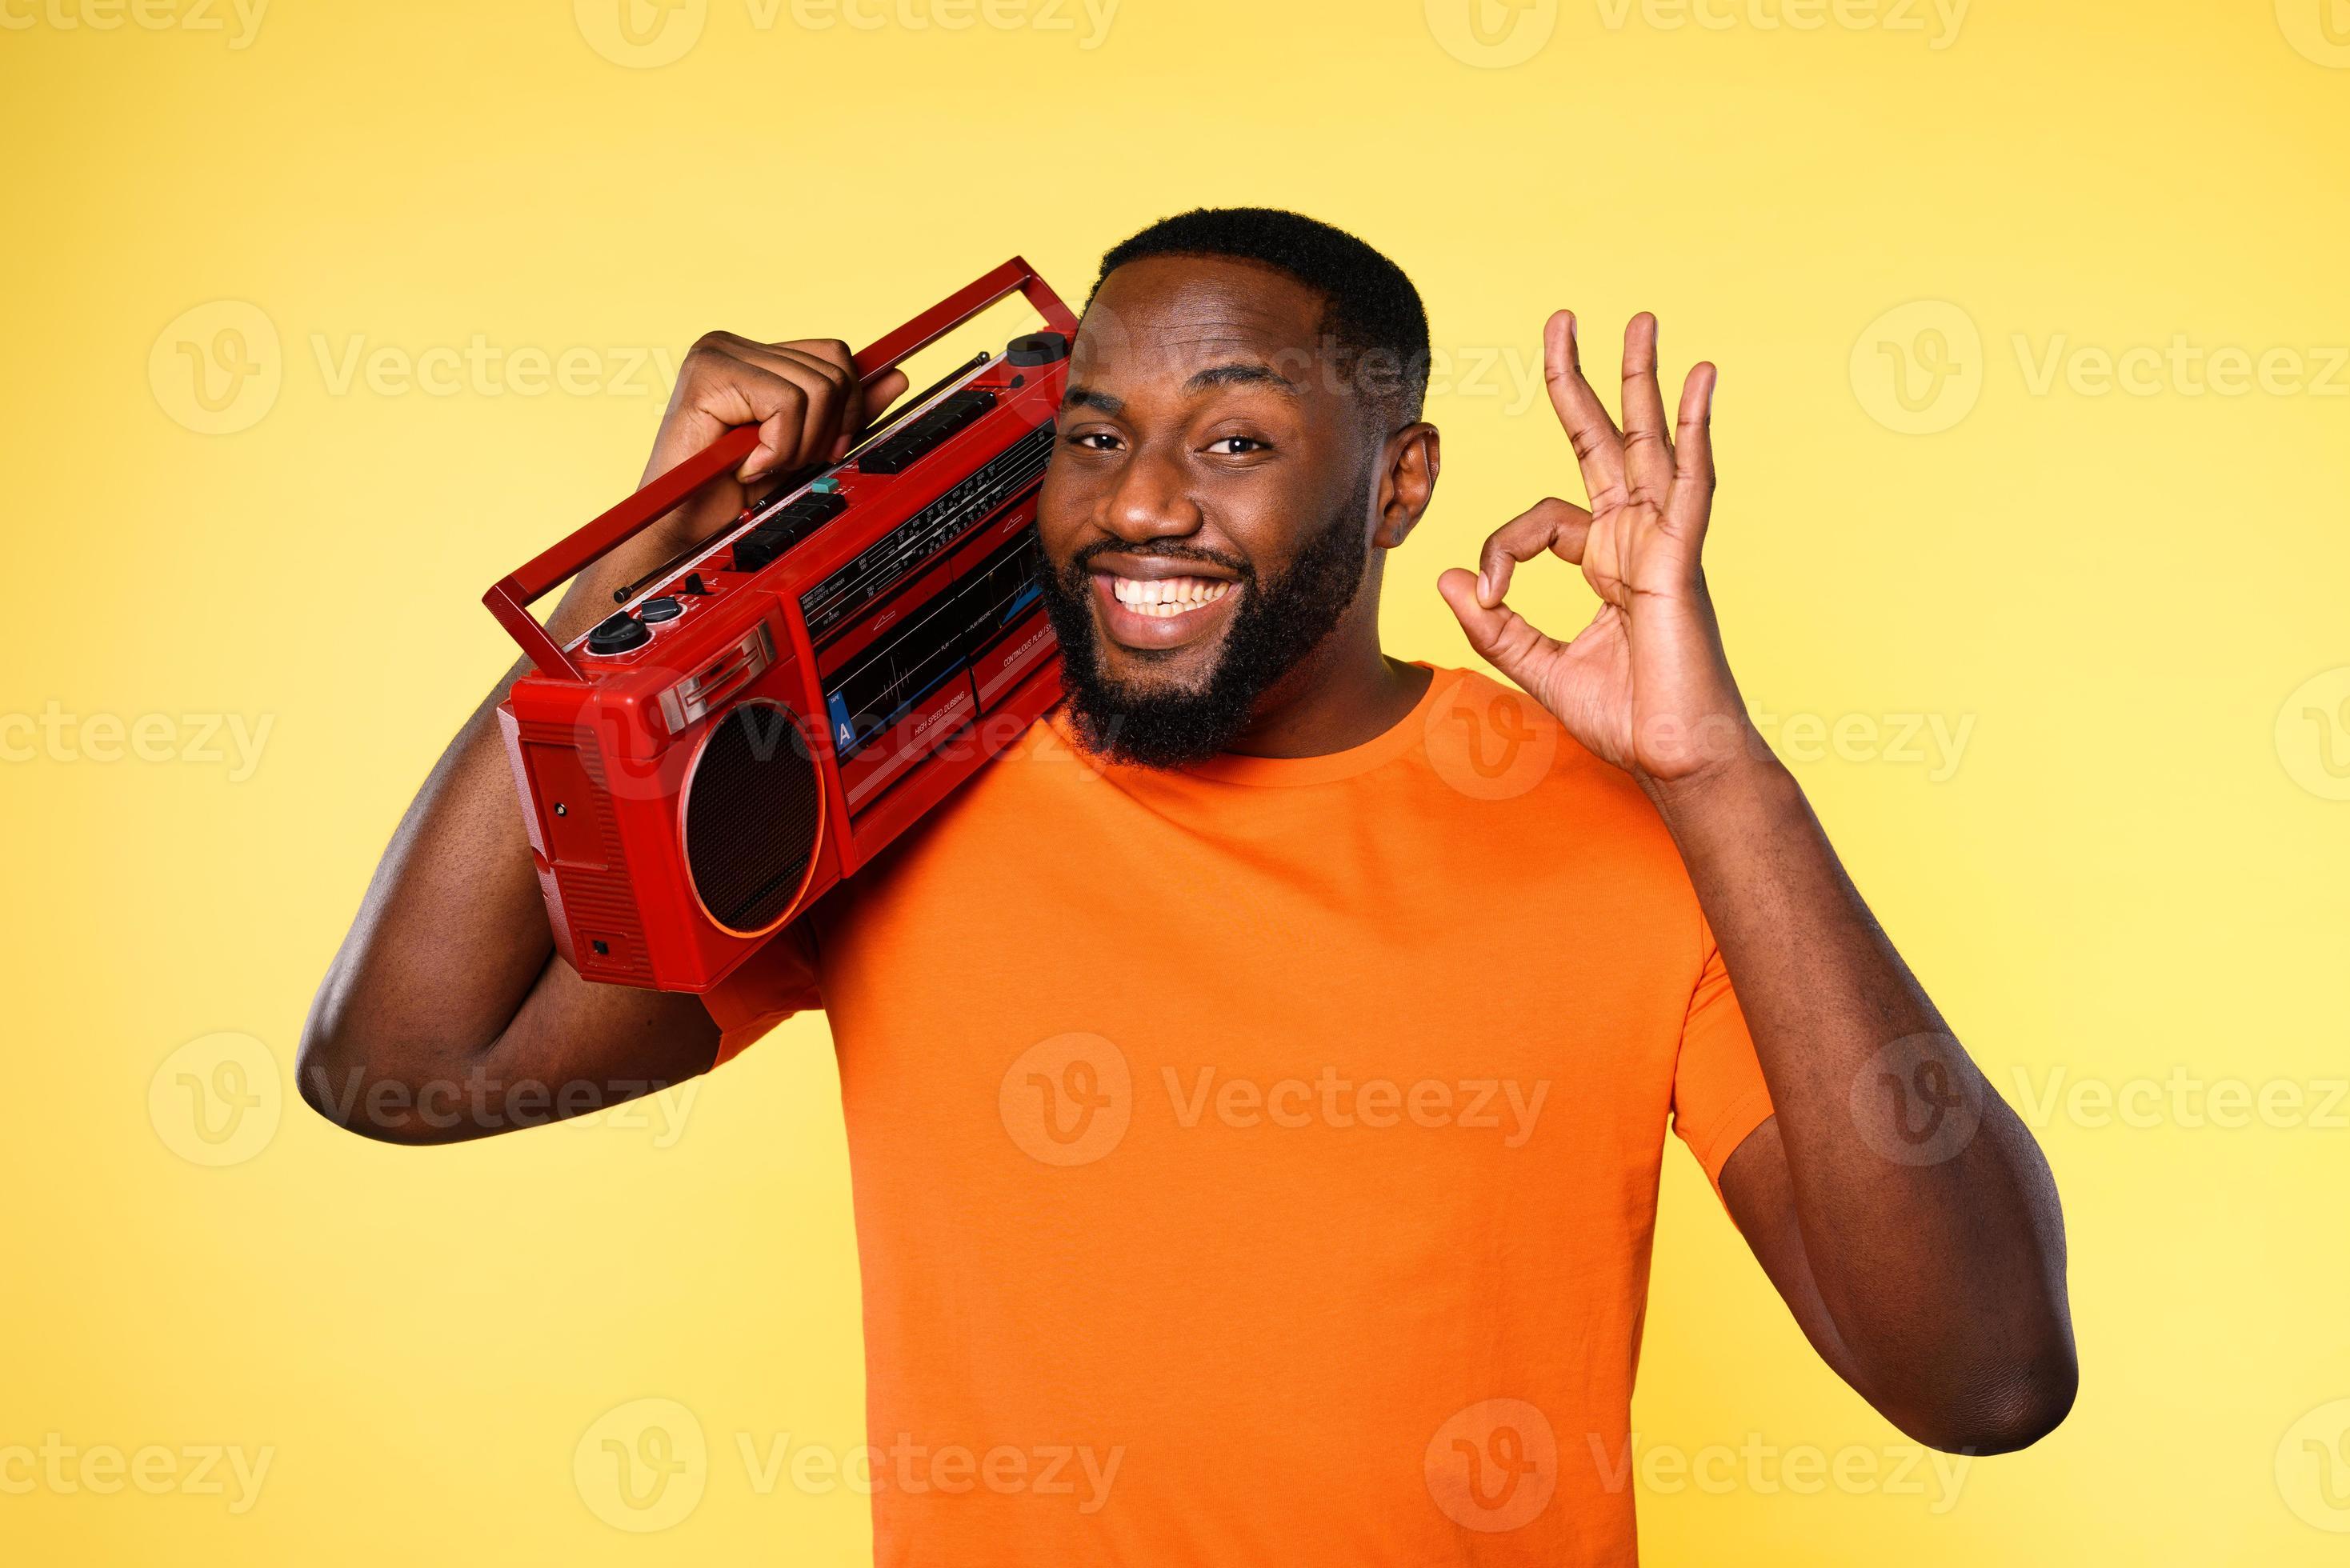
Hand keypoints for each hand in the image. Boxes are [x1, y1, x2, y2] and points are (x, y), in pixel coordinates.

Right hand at [641, 332, 908, 546]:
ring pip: (815, 389)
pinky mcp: (709, 373)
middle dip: (825, 430)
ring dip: (798, 445)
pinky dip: (778, 448)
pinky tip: (747, 464)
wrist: (686, 530)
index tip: (835, 443)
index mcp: (756, 355)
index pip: (834, 355)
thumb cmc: (733, 492)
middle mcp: (734, 345)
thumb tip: (897, 377)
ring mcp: (718, 353)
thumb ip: (847, 412)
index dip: (849, 404)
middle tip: (786, 462)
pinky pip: (787, 404)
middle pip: (832, 370)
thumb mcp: (805, 448)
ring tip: (762, 464)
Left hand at [1438, 311, 1752, 790]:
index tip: (1484, 591)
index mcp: (1606, 563)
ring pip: (1649, 444)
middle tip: (1562, 321)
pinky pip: (1692, 481)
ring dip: (1642, 380)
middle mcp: (1637, 540)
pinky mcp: (1683, 558)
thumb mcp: (1538, 666)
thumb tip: (1446, 577)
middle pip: (1603, 442)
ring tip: (1638, 321)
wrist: (1675, 756)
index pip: (1540, 519)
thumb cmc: (1627, 719)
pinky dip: (1697, 429)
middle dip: (1582, 381)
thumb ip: (1494, 624)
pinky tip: (1701, 380)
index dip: (1500, 547)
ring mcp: (1664, 543)